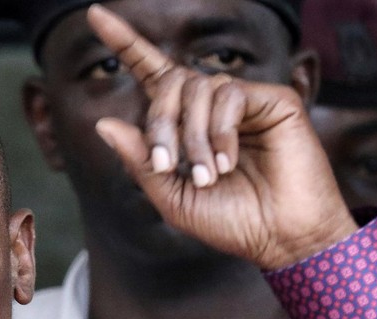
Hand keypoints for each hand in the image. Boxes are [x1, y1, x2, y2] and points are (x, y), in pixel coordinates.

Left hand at [87, 4, 356, 270]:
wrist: (281, 239)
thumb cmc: (232, 222)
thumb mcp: (172, 197)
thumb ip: (139, 161)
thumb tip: (103, 123)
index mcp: (187, 124)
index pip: (153, 74)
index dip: (126, 43)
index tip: (95, 15)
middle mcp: (213, 106)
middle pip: (169, 82)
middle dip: (159, 123)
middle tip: (166, 165)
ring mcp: (244, 101)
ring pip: (197, 89)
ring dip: (192, 136)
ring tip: (206, 174)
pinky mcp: (273, 99)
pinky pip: (229, 94)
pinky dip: (220, 130)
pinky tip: (228, 161)